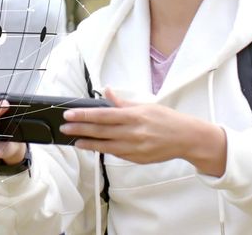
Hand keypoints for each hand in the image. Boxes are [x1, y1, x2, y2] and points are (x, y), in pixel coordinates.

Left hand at [60, 89, 225, 173]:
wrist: (186, 138)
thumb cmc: (167, 119)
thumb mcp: (146, 105)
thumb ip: (123, 102)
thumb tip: (106, 93)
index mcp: (135, 116)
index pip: (103, 115)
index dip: (84, 115)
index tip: (69, 114)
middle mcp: (133, 133)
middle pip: (101, 131)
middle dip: (80, 129)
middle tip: (65, 128)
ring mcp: (135, 148)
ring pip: (105, 146)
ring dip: (88, 143)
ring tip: (75, 140)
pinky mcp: (137, 159)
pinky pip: (115, 154)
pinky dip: (102, 150)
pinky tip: (92, 146)